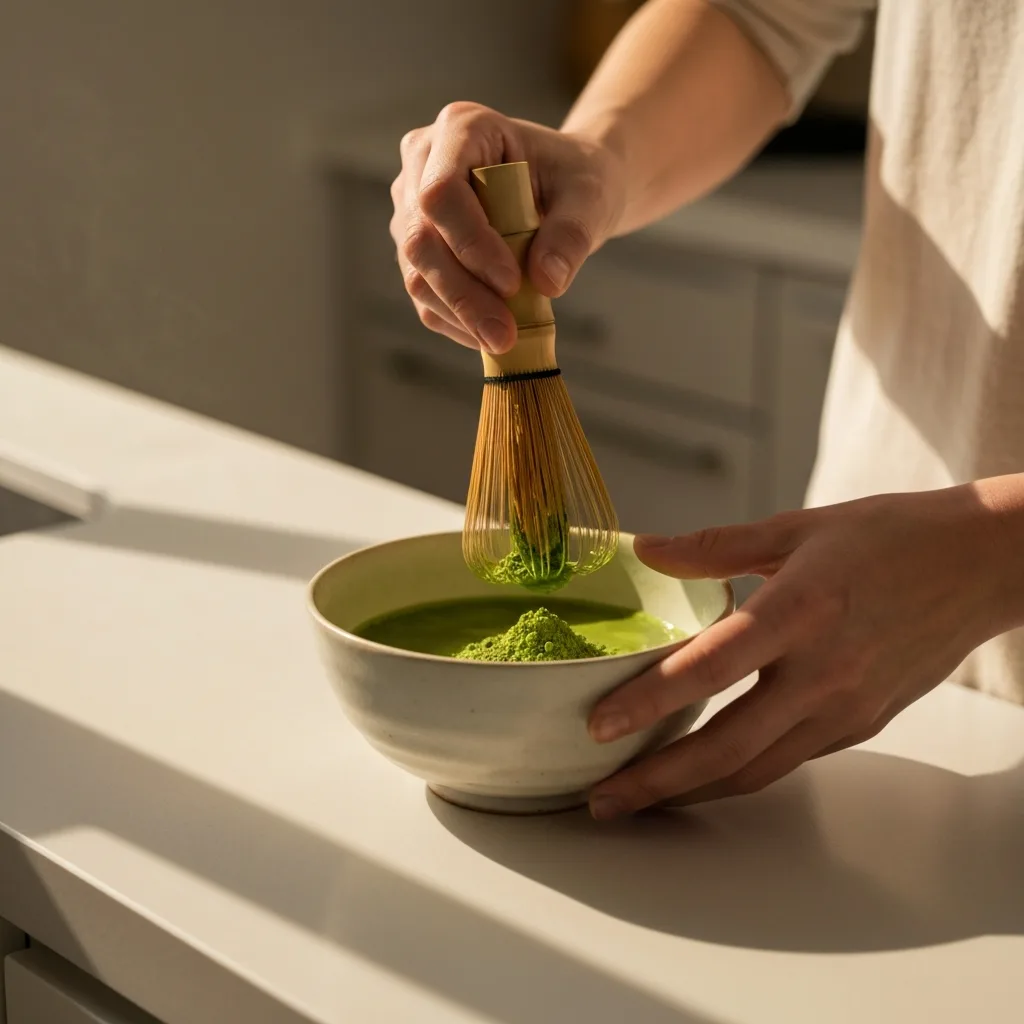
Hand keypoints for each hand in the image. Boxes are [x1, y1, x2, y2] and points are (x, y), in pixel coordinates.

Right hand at [390, 102, 625, 352]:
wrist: (566, 190)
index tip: (513, 283)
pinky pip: (426, 296)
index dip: (470, 243)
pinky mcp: (416, 251)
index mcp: (461, 128)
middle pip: (421, 237)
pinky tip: (490, 336)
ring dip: (459, 314)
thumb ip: (573, 232)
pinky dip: (457, 323)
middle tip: (504, 335)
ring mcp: (412, 209)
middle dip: (463, 293)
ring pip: (417, 273)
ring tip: (504, 340)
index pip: (441, 191)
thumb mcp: (591, 196)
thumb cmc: (576, 180)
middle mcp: (423, 163)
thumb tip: (548, 281)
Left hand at [586, 481, 1022, 819]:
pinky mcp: (861, 725)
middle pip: (728, 745)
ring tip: (639, 800)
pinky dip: (739, 774)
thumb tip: (645, 548)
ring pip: (757, 769)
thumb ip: (714, 546)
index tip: (597, 727)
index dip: (649, 701)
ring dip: (693, 791)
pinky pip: (788, 760)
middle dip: (658, 782)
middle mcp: (822, 672)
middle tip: (602, 799)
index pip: (711, 667)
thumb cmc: (890, 537)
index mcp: (801, 610)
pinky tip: (703, 773)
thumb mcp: (796, 528)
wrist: (982, 565)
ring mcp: (845, 707)